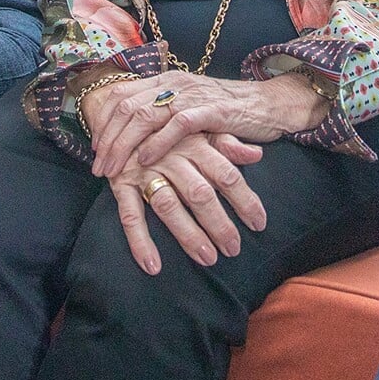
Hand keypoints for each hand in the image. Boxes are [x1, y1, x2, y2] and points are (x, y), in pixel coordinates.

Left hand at [85, 70, 327, 177]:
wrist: (268, 104)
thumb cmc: (226, 112)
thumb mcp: (188, 108)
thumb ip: (162, 114)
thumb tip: (130, 136)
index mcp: (165, 81)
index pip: (120, 96)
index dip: (102, 123)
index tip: (94, 150)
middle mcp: (173, 83)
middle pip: (125, 107)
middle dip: (107, 139)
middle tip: (98, 167)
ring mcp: (191, 95)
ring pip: (144, 115)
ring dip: (123, 145)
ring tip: (113, 170)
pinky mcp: (210, 110)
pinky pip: (175, 125)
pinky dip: (156, 144)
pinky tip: (145, 161)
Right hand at [111, 132, 266, 273]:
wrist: (119, 113)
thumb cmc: (168, 129)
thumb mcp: (199, 129)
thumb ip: (228, 144)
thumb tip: (257, 154)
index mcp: (195, 144)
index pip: (225, 174)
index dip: (244, 199)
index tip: (259, 223)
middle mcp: (172, 157)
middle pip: (199, 193)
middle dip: (219, 223)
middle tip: (234, 249)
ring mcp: (145, 171)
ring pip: (168, 205)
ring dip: (188, 234)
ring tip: (208, 258)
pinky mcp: (121, 184)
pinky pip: (130, 215)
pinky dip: (140, 241)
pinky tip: (153, 265)